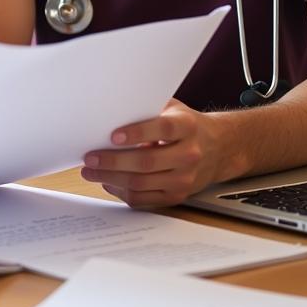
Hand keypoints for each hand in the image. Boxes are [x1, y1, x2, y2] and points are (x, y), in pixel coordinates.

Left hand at [80, 99, 225, 207]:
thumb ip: (146, 108)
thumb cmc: (184, 125)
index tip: (113, 136)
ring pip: (142, 183)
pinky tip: (108, 183)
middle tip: (90, 158)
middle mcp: (189, 154)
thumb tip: (109, 110)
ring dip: (112, 179)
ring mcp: (184, 178)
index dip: (137, 133)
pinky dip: (122, 192)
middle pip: (147, 162)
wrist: (217, 148)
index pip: (162, 129)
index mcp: (187, 126)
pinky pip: (145, 199)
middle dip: (113, 161)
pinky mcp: (178, 195)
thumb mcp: (171, 108)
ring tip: (90, 172)